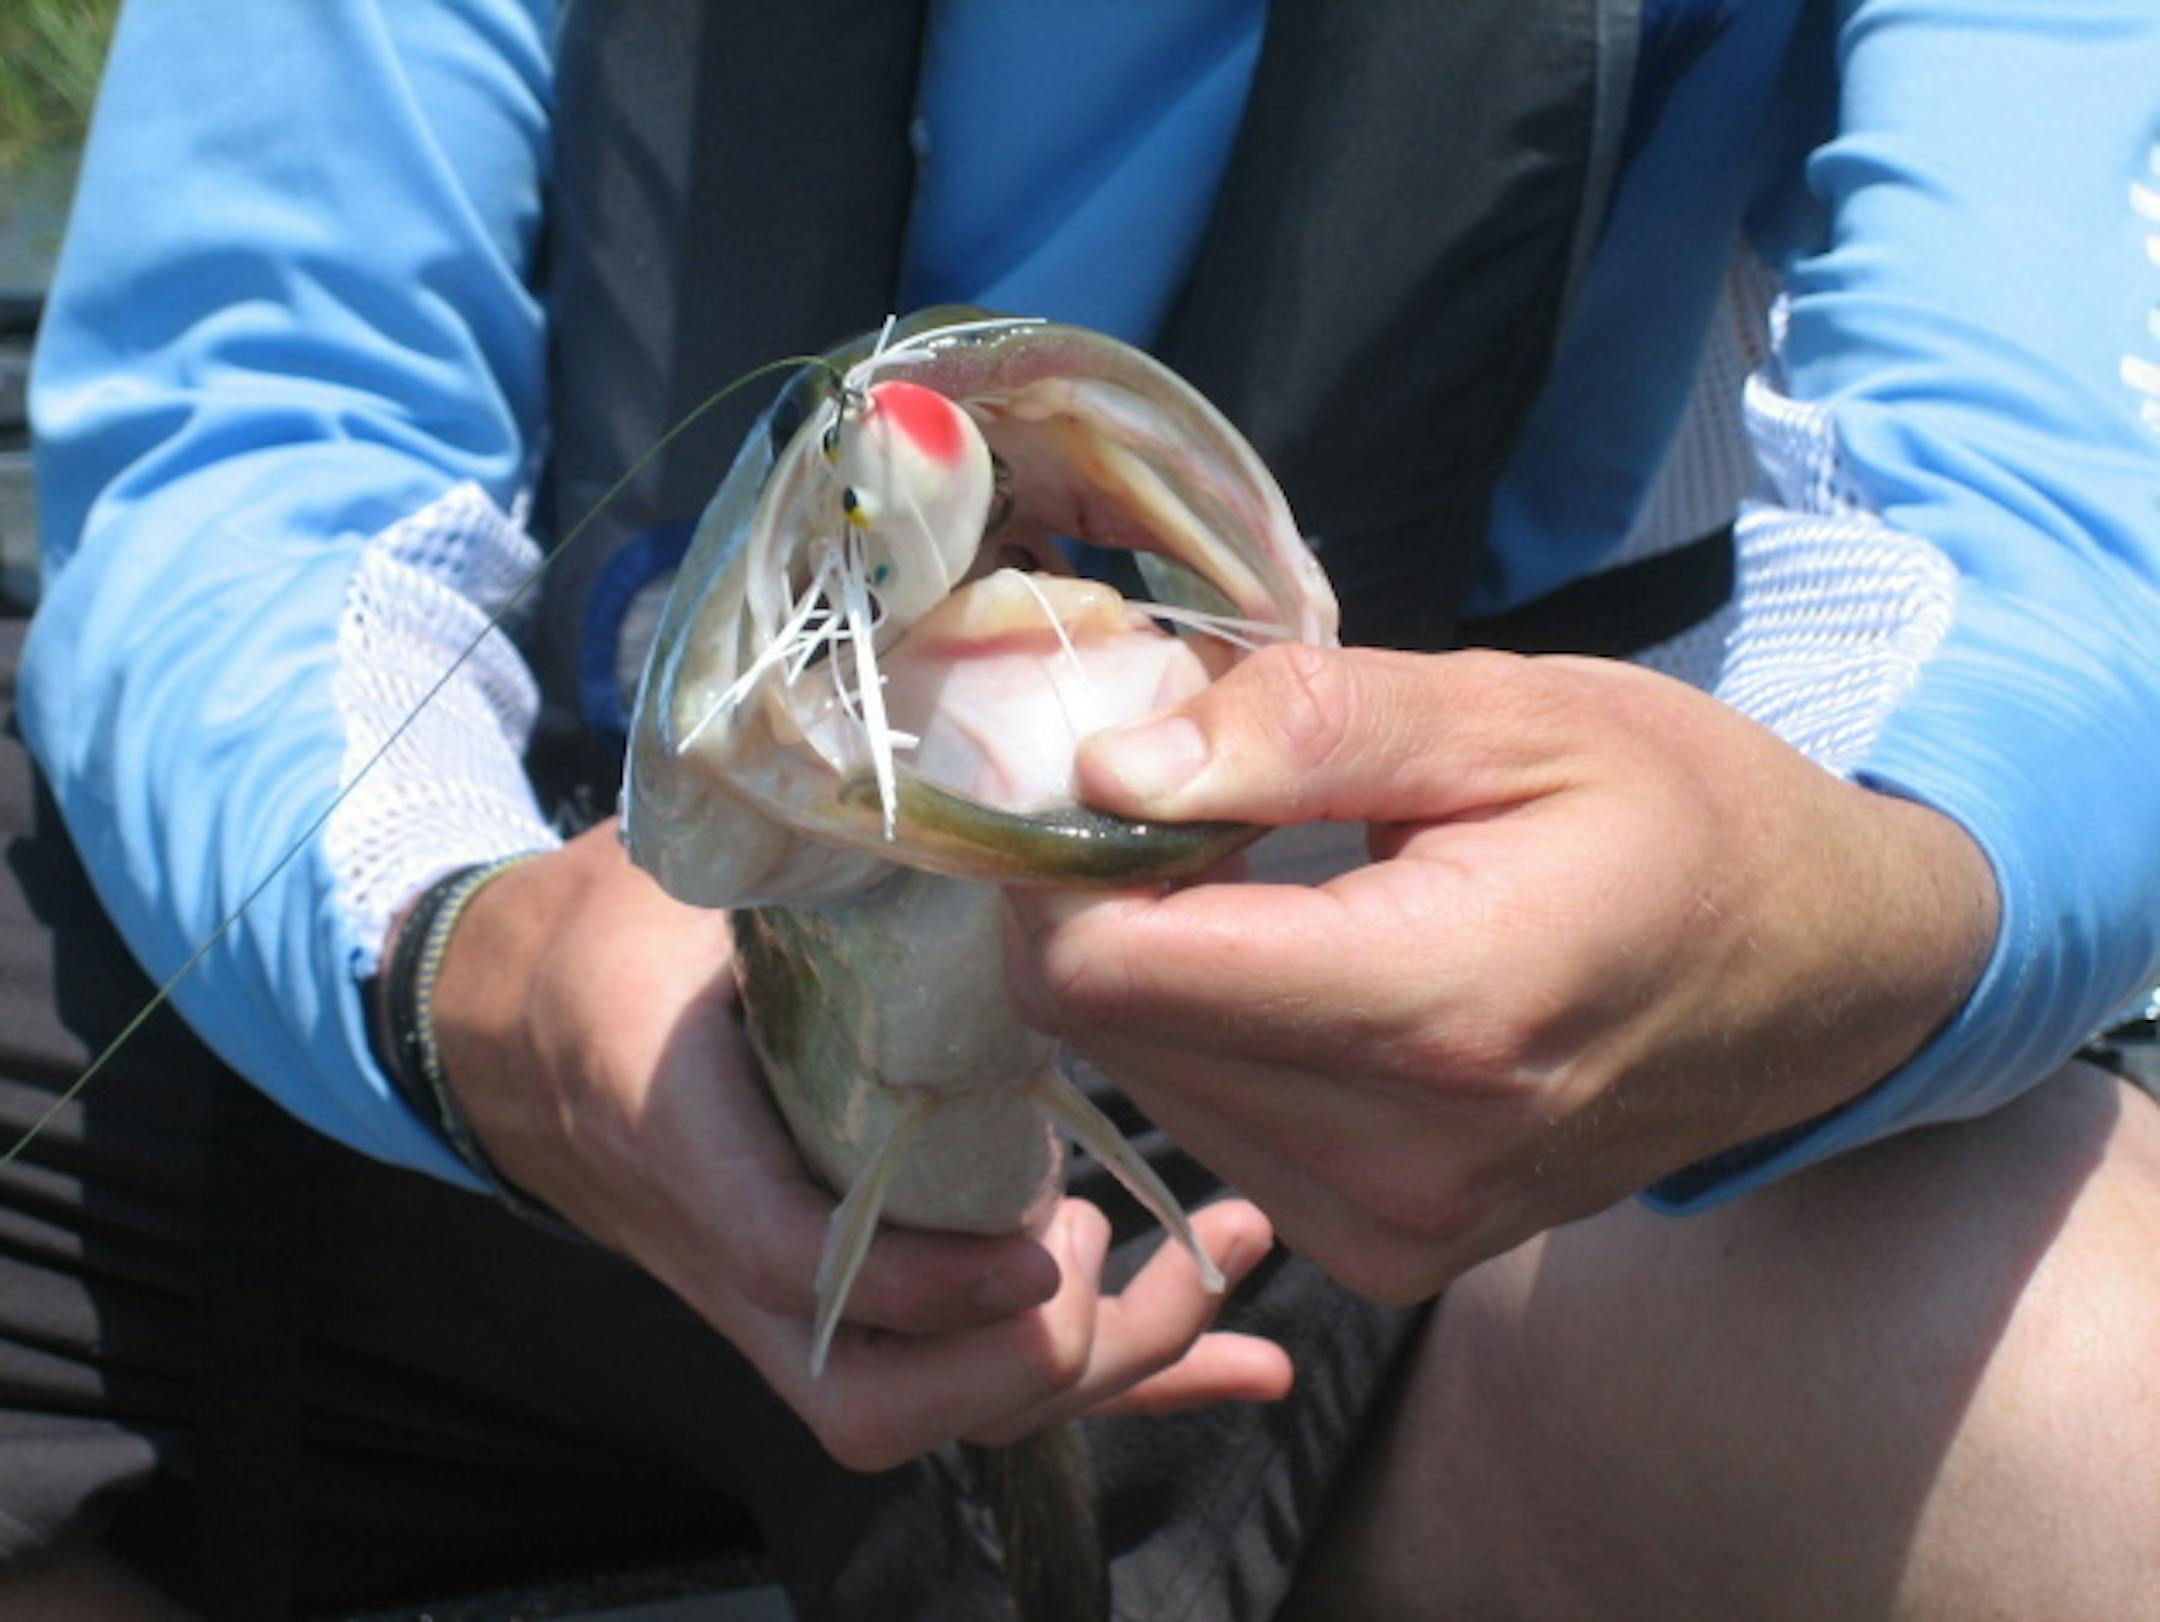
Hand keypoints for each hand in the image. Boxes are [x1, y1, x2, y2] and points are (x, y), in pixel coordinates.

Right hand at [424, 821, 1290, 1469]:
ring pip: (927, 1408)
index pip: (789, 1258)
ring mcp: (777, 1305)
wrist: (515, 1027)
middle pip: (874, 1399)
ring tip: (1209, 1262)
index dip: (922, 1280)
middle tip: (1125, 1235)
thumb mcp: (688, 881)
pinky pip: (960, 1376)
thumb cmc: (619, 938)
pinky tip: (1230, 1359)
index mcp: (681, 1131)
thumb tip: (984, 805)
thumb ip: (809, 865)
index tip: (1050, 1240)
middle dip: (1029, 1359)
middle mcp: (726, 1257)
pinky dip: (1107, 1382)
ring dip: (1094, 1369)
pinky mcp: (832, 1310)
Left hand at [1004, 646, 1998, 1304]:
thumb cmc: (1683, 816)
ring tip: (1260, 873)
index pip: (1109, 970)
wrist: (1822, 977)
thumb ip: (1304, 729)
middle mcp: (1403, 1160)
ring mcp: (1395, 1231)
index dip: (1057, 855)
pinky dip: (1215, 1034)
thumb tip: (1106, 764)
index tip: (1091, 765)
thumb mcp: (1513, 715)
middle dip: (1102, 896)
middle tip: (1187, 792)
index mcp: (1439, 1009)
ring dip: (1159, 964)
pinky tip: (1295, 962)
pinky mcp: (1385, 1255)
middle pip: (1108, 1025)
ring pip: (1144, 1079)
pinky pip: (1214, 1130)